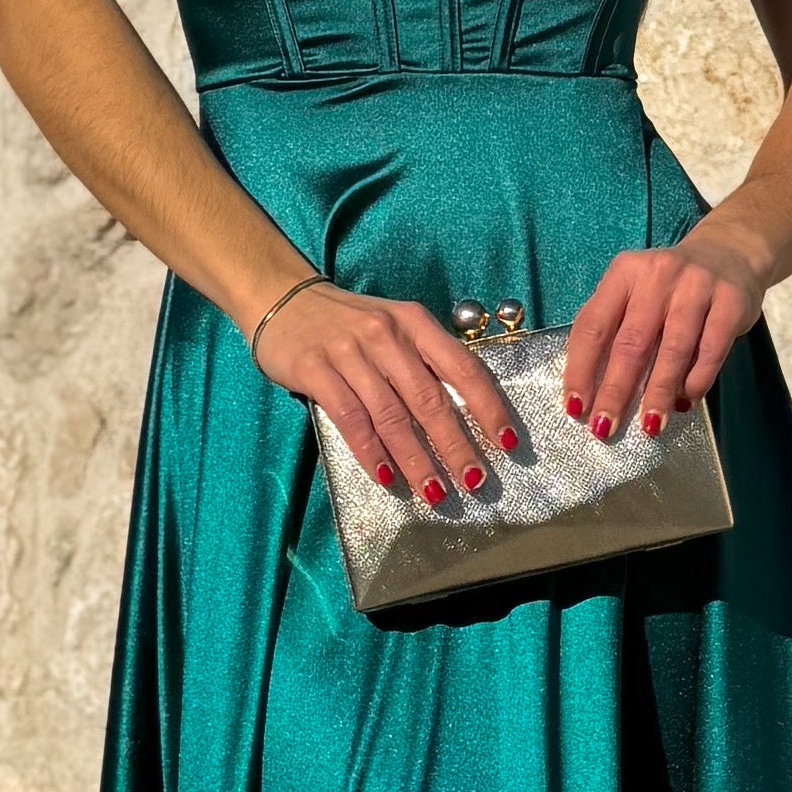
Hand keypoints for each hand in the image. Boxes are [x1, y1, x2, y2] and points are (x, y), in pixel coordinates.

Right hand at [245, 280, 517, 509]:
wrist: (284, 299)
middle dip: (456, 445)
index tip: (507, 443)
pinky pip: (350, 418)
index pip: (462, 367)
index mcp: (414, 323)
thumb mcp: (394, 327)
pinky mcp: (315, 369)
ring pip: (391, 415)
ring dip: (416, 459)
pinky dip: (370, 451)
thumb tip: (465, 416)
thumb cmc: (349, 322)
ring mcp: (349, 351)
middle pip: (429, 399)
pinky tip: (386, 477)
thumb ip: (424, 361)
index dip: (488, 407)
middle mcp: (386, 335)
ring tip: (434, 492)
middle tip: (475, 481)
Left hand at [561, 233, 763, 441]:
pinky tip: (685, 401)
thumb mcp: (635, 292)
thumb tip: (594, 391)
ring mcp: (697, 286)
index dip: (580, 369)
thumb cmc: (670, 287)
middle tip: (606, 427)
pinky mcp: (731, 302)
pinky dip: (695, 381)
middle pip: (631, 342)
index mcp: (624, 273)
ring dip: (658, 393)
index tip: (575, 407)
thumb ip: (614, 328)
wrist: (730, 253)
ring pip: (672, 349)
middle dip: (616, 391)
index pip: (593, 325)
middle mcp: (658, 274)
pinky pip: (710, 351)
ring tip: (650, 426)